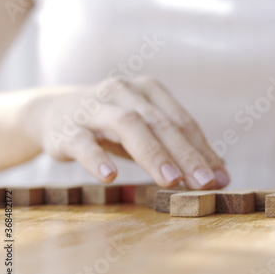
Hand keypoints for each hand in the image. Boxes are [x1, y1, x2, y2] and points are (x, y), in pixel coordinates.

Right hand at [25, 76, 228, 188]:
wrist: (54, 112)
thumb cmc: (112, 125)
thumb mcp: (146, 129)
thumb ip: (179, 146)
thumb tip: (220, 170)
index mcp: (148, 91)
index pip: (181, 121)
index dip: (202, 150)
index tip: (221, 178)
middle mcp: (124, 91)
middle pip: (160, 123)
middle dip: (186, 154)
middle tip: (206, 182)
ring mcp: (94, 107)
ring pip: (127, 125)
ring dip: (152, 154)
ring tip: (172, 181)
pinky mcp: (67, 128)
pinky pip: (83, 142)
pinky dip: (97, 158)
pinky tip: (110, 176)